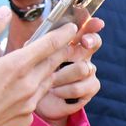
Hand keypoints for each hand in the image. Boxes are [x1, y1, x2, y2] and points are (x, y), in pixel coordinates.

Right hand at [0, 8, 83, 125]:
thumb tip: (4, 11)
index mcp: (15, 67)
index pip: (49, 45)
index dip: (63, 34)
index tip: (71, 27)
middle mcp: (28, 86)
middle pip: (53, 63)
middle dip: (61, 51)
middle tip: (66, 42)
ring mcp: (30, 105)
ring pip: (47, 82)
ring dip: (49, 70)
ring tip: (45, 62)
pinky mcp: (27, 120)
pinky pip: (36, 101)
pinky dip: (34, 92)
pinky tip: (22, 90)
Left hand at [33, 10, 103, 125]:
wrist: (34, 104)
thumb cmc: (31, 76)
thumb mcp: (30, 56)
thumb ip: (38, 42)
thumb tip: (31, 26)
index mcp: (70, 43)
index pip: (85, 28)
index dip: (91, 23)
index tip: (95, 21)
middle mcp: (83, 56)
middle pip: (94, 42)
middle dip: (90, 40)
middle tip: (84, 42)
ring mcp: (88, 73)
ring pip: (84, 67)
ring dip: (64, 74)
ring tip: (50, 80)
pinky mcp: (88, 91)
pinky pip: (81, 87)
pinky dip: (65, 90)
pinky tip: (55, 92)